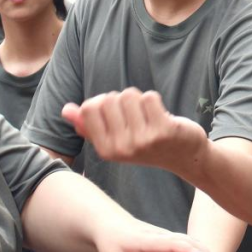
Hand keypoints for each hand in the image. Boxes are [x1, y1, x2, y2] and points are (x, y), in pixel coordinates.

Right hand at [62, 88, 208, 173]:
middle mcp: (122, 148)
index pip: (89, 107)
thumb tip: (66, 110)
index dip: (103, 102)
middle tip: (137, 117)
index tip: (117, 112)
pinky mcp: (163, 130)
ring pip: (129, 95)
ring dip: (140, 99)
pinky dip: (155, 101)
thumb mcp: (116, 139)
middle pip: (109, 98)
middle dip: (123, 100)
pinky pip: (149, 97)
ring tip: (149, 117)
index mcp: (106, 150)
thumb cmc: (147, 144)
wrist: (185, 156)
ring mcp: (143, 140)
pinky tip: (162, 117)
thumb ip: (89, 125)